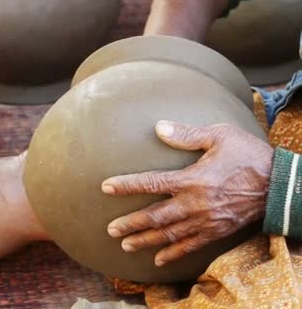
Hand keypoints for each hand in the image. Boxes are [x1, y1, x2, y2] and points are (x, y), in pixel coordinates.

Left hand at [102, 121, 273, 266]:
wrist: (280, 185)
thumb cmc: (249, 155)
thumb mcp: (220, 135)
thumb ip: (187, 134)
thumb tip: (159, 127)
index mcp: (192, 179)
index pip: (151, 183)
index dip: (126, 186)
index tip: (106, 188)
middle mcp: (195, 204)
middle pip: (155, 216)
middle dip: (130, 224)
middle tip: (110, 229)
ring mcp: (205, 221)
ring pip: (169, 234)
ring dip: (145, 241)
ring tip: (125, 245)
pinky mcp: (216, 231)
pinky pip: (191, 245)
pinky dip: (173, 253)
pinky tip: (158, 259)